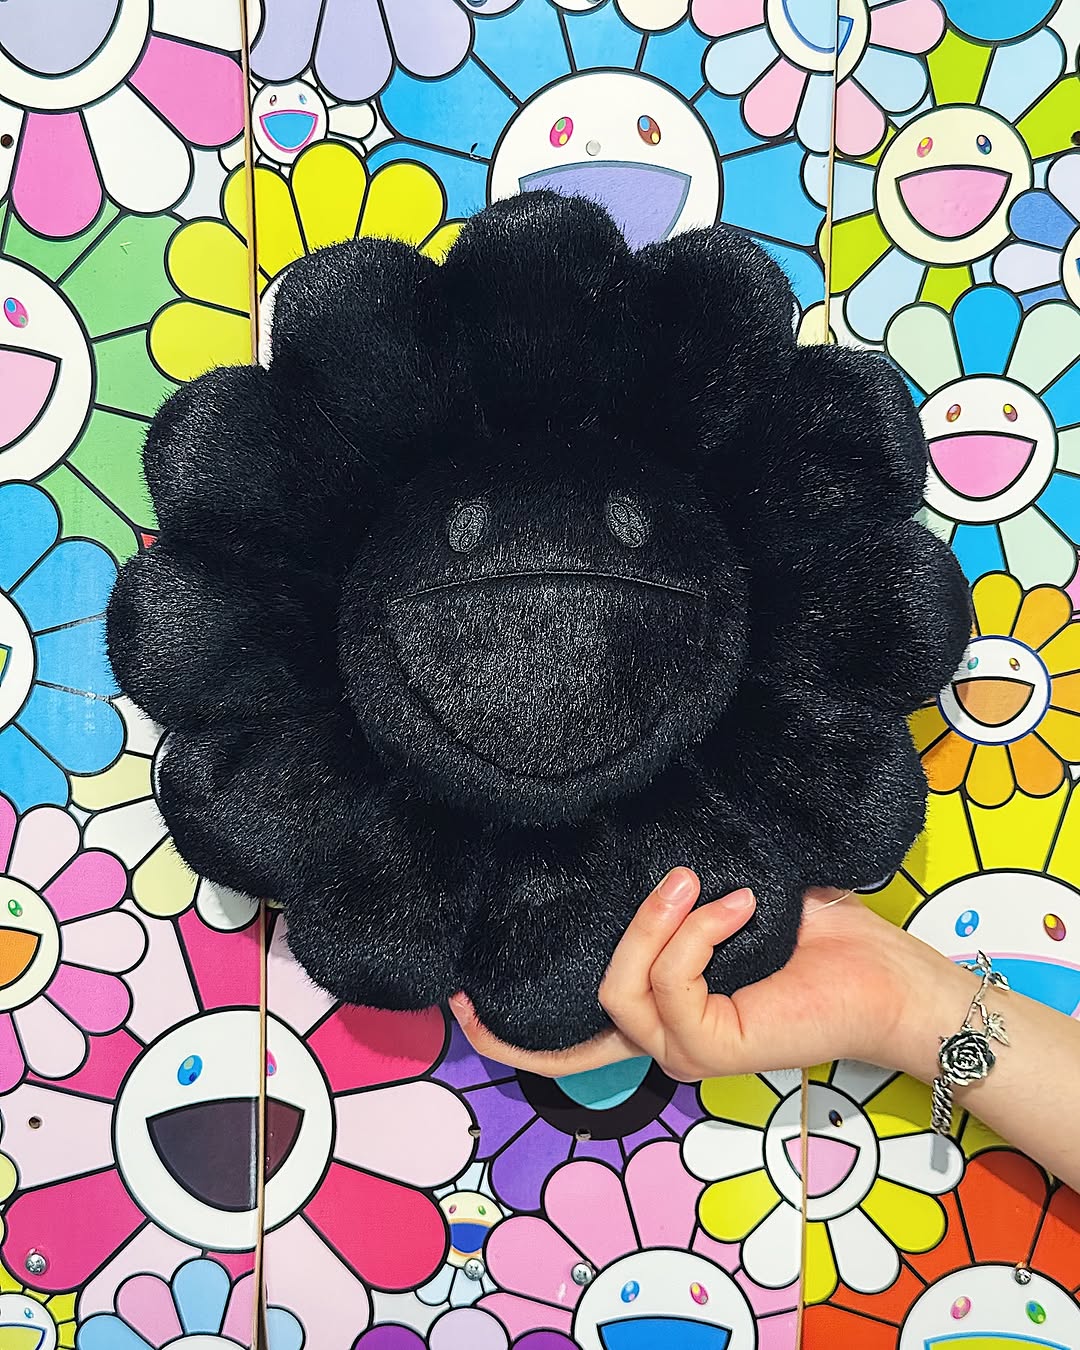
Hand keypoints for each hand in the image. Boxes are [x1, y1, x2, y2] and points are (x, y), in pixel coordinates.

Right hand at [449, 867, 945, 1079]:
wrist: (889, 975)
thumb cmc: (823, 936)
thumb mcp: (734, 902)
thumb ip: (680, 894)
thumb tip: (635, 842)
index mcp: (667, 1011)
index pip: (571, 1043)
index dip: (510, 1036)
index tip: (460, 1001)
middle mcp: (669, 1039)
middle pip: (593, 1000)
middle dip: (622, 932)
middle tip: (676, 878)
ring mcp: (689, 1050)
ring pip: (623, 990)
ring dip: (659, 926)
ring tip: (707, 885)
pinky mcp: (715, 1047)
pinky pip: (672, 986)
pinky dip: (696, 935)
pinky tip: (739, 908)